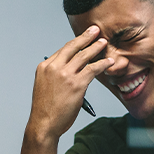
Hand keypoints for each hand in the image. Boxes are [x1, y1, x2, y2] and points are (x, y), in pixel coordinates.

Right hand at [22, 26, 113, 153]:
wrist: (44, 124)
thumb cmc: (46, 109)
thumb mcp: (45, 86)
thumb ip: (57, 75)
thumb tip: (74, 70)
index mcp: (44, 67)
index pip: (63, 50)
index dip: (75, 43)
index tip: (83, 38)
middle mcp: (54, 67)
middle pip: (72, 47)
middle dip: (86, 37)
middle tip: (95, 30)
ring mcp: (65, 75)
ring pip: (84, 56)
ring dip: (96, 47)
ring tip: (104, 42)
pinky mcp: (76, 84)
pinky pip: (92, 69)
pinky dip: (102, 64)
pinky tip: (109, 62)